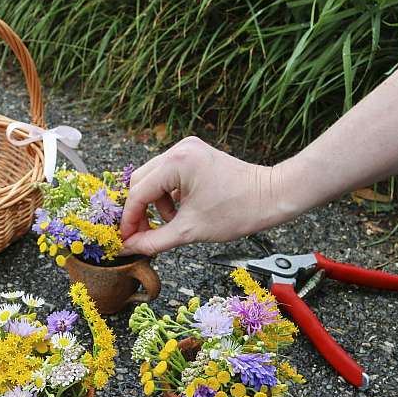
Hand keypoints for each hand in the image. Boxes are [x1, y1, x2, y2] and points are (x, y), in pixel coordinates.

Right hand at [119, 136, 282, 254]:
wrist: (272, 196)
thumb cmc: (238, 211)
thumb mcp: (190, 231)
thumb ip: (154, 240)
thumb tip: (128, 247)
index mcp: (176, 163)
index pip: (138, 193)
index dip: (129, 220)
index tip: (125, 240)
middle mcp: (178, 149)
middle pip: (140, 181)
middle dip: (139, 210)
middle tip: (141, 235)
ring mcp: (186, 149)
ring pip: (152, 179)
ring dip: (154, 204)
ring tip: (170, 223)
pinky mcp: (193, 155)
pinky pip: (167, 176)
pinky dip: (167, 196)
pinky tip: (180, 211)